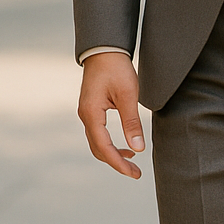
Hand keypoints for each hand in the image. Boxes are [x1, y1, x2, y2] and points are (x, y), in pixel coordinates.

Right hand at [78, 52, 145, 177]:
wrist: (104, 49)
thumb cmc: (116, 68)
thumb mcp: (129, 95)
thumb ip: (132, 122)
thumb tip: (138, 148)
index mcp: (92, 114)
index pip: (104, 147)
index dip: (119, 163)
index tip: (134, 174)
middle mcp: (85, 116)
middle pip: (98, 149)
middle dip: (116, 163)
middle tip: (136, 173)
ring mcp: (87, 113)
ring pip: (97, 143)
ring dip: (113, 154)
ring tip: (133, 161)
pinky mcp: (91, 110)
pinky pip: (98, 134)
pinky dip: (110, 144)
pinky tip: (126, 145)